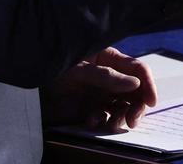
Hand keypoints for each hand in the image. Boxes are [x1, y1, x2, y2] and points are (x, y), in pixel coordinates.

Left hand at [42, 48, 156, 131]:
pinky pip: (107, 116)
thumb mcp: (79, 69)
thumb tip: (135, 84)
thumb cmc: (54, 67)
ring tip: (111, 124)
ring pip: (124, 106)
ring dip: (121, 117)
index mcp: (110, 58)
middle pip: (136, 91)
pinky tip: (92, 120)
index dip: (148, 84)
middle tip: (132, 121)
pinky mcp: (92, 107)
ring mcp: (102, 92)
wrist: (31, 85)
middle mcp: (110, 75)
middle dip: (137, 106)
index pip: (138, 69)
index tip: (151, 101)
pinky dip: (103, 121)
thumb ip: (107, 76)